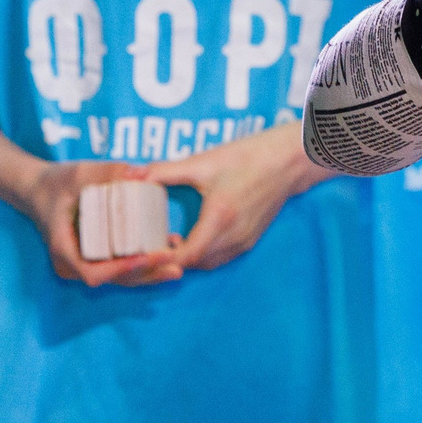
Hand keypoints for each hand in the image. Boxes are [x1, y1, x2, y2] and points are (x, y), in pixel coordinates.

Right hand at [18, 158, 165, 287]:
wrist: (37, 190)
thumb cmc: (55, 182)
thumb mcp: (78, 173)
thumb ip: (107, 171)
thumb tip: (143, 172)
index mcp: (64, 250)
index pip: (94, 272)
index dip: (122, 270)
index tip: (146, 258)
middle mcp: (72, 265)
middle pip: (113, 279)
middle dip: (145, 274)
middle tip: (176, 265)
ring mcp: (82, 265)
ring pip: (119, 277)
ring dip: (148, 273)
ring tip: (178, 262)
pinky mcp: (93, 259)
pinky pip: (119, 267)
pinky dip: (142, 263)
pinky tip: (167, 249)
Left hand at [139, 123, 329, 275]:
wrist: (289, 160)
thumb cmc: (247, 157)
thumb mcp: (203, 162)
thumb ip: (165, 171)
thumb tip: (132, 176)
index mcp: (220, 219)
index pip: (185, 256)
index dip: (162, 258)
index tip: (145, 250)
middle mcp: (234, 237)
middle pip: (195, 264)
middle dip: (172, 259)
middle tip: (153, 243)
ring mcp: (245, 241)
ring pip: (209, 263)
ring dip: (189, 258)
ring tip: (172, 239)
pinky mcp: (251, 239)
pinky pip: (222, 257)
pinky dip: (205, 254)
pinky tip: (196, 235)